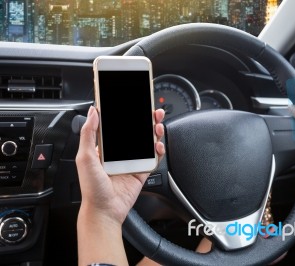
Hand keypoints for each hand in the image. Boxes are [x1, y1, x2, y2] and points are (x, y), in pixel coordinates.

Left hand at [76, 106, 164, 226]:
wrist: (105, 210)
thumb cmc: (92, 188)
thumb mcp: (85, 157)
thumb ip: (88, 133)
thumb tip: (93, 112)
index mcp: (105, 147)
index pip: (117, 125)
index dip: (126, 114)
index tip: (132, 104)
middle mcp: (119, 153)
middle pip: (135, 131)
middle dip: (145, 120)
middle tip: (152, 111)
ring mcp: (131, 162)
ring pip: (146, 142)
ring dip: (153, 131)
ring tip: (157, 125)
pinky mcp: (141, 171)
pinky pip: (153, 158)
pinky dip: (158, 150)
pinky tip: (158, 145)